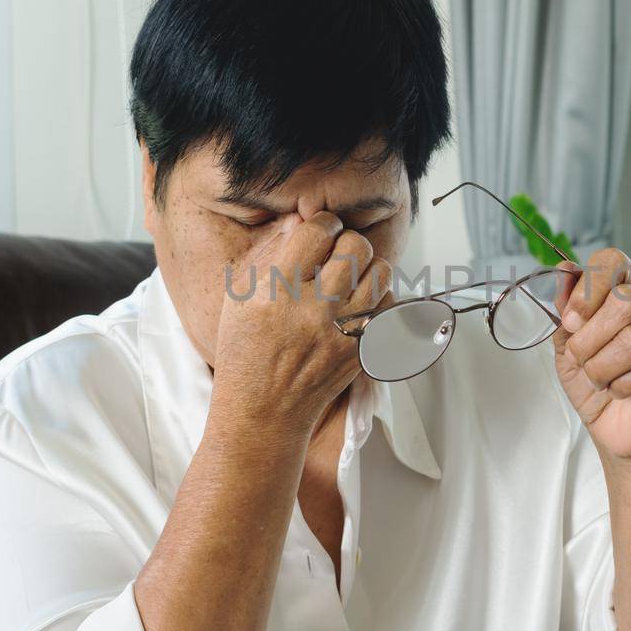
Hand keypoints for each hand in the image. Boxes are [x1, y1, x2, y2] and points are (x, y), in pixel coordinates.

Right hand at [210, 211, 390, 435]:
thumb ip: (271, 253)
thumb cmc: (246, 350)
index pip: (317, 232)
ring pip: (381, 272)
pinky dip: (379, 298)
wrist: (264, 411)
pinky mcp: (363, 351)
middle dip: (347, 242)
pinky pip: (390, 306)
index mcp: (277, 292)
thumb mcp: (240, 297)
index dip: (322, 223)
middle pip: (356, 246)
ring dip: (367, 267)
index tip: (320, 230)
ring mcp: (343, 333)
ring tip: (349, 277)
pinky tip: (358, 304)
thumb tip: (304, 219)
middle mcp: (314, 311)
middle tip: (335, 254)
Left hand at [551, 248, 630, 460]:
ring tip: (601, 380)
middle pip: (624, 301)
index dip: (586, 289)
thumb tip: (563, 271)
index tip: (570, 321)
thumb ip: (566, 308)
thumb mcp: (568, 344)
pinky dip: (623, 386)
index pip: (614, 261)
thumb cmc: (597, 382)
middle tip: (582, 360)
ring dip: (603, 368)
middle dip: (589, 338)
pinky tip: (622, 391)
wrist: (619, 431)